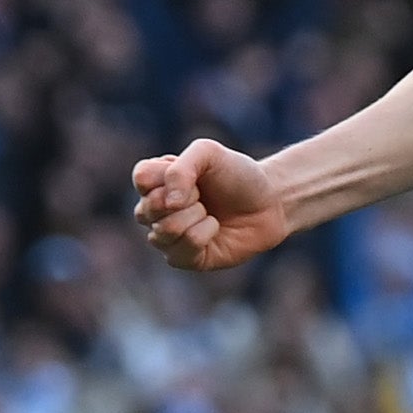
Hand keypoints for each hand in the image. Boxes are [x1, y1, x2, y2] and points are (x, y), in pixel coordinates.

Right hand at [132, 138, 293, 272]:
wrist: (271, 202)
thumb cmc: (238, 175)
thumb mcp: (210, 153)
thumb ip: (182, 167)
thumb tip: (169, 203)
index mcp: (155, 182)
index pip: (141, 178)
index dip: (169, 175)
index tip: (195, 174)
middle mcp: (155, 211)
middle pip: (147, 209)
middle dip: (186, 199)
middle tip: (205, 195)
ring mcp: (167, 237)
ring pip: (163, 232)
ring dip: (195, 217)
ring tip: (210, 212)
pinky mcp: (184, 259)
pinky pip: (181, 251)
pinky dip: (203, 235)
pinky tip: (215, 228)